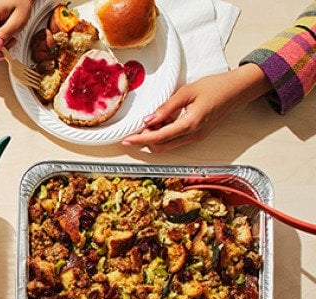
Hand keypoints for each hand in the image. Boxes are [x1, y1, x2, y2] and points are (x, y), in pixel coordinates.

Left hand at [122, 65, 270, 151]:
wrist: (237, 90)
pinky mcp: (198, 135)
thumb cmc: (215, 87)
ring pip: (168, 145)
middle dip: (146, 139)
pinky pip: (176, 140)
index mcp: (190, 124)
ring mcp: (197, 137)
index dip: (140, 139)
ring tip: (153, 119)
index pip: (159, 137)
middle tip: (139, 125)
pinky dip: (166, 134)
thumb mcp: (187, 92)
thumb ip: (166, 107)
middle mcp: (194, 135)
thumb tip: (148, 119)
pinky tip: (164, 120)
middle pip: (161, 146)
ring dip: (156, 137)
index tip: (126, 139)